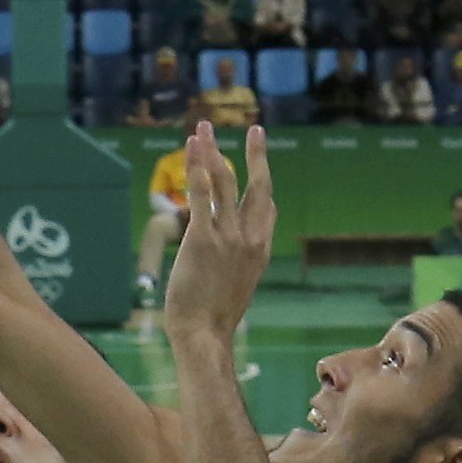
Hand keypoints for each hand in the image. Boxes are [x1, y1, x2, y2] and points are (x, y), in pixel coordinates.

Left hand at [163, 123, 274, 348]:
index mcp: (260, 251)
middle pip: (258, 186)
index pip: (268, 210)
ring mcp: (228, 236)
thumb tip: (230, 261)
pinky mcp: (203, 237)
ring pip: (224, 181)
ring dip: (213, 151)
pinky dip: (197, 166)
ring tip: (203, 128)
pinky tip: (193, 147)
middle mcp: (250, 239)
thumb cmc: (212, 319)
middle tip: (255, 130)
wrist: (204, 333)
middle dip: (256, 155)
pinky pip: (200, 193)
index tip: (260, 168)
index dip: (264, 187)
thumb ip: (236, 266)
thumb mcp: (235, 289)